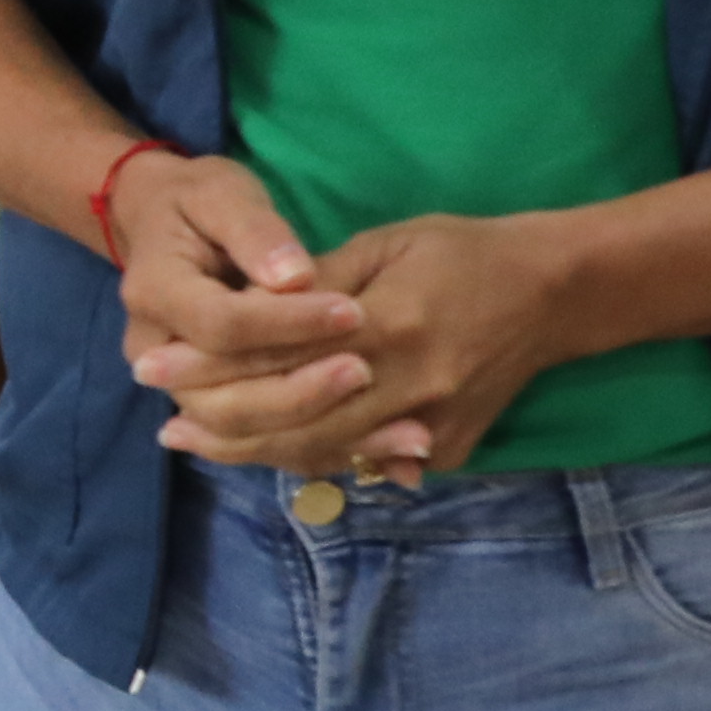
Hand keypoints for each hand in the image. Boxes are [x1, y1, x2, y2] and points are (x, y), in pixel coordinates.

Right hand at [114, 151, 372, 449]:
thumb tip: (296, 277)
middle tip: (370, 372)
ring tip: (404, 433)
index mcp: (154, 292)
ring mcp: (180, 388)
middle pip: (225, 403)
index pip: (222, 327)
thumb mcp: (222, 195)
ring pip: (246, 435)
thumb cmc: (197, 201)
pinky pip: (264, 444)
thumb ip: (257, 234)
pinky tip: (387, 453)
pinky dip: (323, 451)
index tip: (352, 311)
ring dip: (322, 438)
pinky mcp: (210, 407)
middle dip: (302, 392)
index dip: (287, 324)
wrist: (161, 225)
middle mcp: (153, 354)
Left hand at [152, 210, 587, 479]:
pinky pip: (362, 464)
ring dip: (253, 454)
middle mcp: (409, 388)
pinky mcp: (445, 448)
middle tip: (163, 426)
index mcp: (389, 326)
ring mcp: (430, 426)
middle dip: (220, 424)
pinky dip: (308, 459)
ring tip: (196, 444)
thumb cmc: (460, 251)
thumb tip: (243, 313)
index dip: (211, 367)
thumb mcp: (383, 246)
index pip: (279, 357)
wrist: (553, 292)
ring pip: (322, 453)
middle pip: (292, 421)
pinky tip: (264, 453)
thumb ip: (315, 287)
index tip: (156, 368)